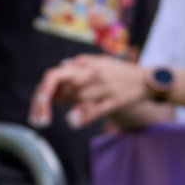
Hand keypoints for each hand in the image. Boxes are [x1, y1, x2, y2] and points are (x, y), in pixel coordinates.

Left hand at [28, 55, 152, 126]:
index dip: (42, 92)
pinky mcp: (115, 99)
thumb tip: (60, 66)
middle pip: (62, 88)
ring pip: (78, 97)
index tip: (37, 108)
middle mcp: (92, 74)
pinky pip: (97, 108)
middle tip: (37, 121)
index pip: (55, 75)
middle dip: (44, 104)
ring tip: (43, 120)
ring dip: (55, 108)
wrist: (147, 80)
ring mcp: (104, 87)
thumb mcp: (100, 63)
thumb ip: (79, 66)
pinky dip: (84, 114)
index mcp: (84, 66)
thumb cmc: (119, 73)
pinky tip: (72, 121)